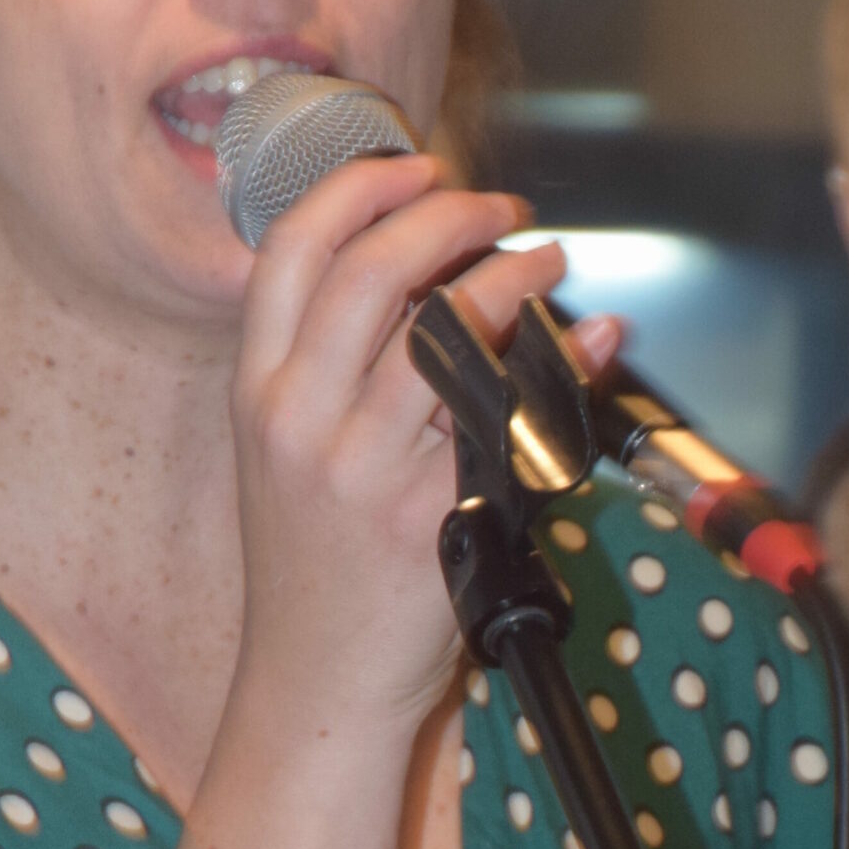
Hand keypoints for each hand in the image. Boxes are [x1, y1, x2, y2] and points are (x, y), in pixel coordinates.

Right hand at [226, 155, 617, 725]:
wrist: (317, 682)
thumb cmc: (318, 561)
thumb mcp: (296, 450)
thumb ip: (344, 362)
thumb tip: (447, 271)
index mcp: (258, 390)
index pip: (294, 249)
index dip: (361, 187)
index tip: (418, 166)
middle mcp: (297, 418)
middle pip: (368, 269)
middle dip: (444, 213)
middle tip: (498, 207)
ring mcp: (361, 467)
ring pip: (438, 330)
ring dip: (507, 274)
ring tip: (546, 260)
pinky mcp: (430, 512)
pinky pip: (504, 412)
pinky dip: (559, 362)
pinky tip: (590, 342)